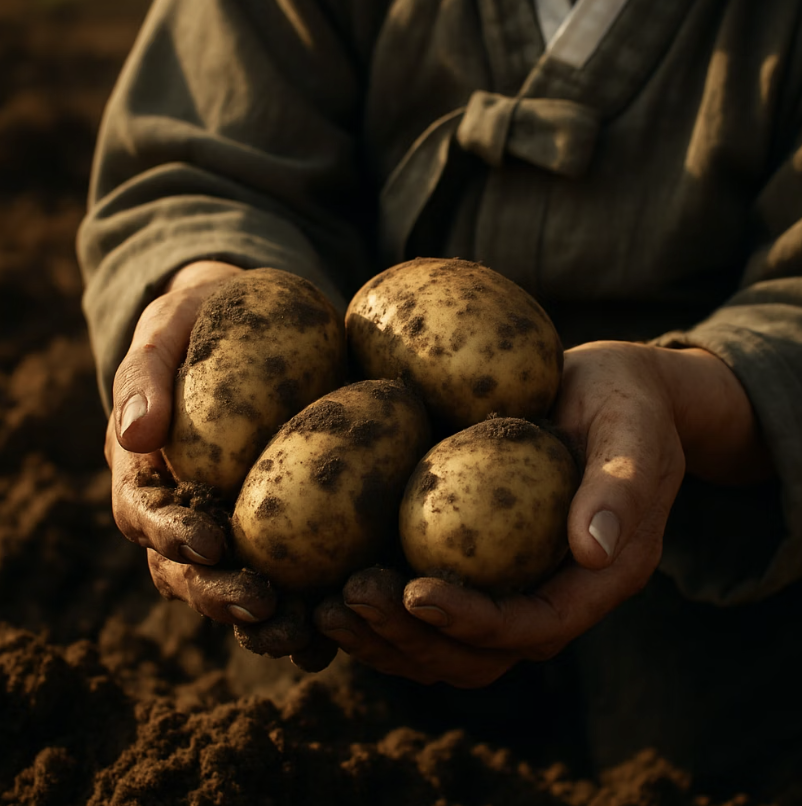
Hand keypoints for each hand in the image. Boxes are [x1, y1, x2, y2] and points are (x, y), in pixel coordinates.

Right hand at [107, 261, 277, 627]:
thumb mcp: (166, 329)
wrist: (250, 319)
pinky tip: (341, 621)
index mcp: (148, 472)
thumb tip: (135, 433)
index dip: (171, 537)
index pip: (147, 516)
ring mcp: (231, 523)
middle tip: (262, 609)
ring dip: (265, 619)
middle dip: (221, 596)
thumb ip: (144, 375)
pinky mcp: (279, 525)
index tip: (207, 544)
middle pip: (189, 570)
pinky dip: (308, 602)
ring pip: (236, 585)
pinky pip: (287, 572)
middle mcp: (185, 510)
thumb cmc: (201, 322)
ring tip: (304, 636)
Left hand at [315, 341, 773, 686]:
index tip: (415, 592)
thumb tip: (593, 549)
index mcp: (596, 580)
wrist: (613, 394)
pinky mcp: (477, 562)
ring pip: (443, 644)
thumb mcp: (633, 432)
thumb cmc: (626, 406)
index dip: (474, 622)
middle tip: (349, 600)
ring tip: (325, 606)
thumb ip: (621, 486)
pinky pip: (427, 605)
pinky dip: (382, 608)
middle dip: (410, 637)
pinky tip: (331, 580)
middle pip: (476, 654)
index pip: (532, 627)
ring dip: (383, 636)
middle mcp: (549, 595)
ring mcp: (509, 584)